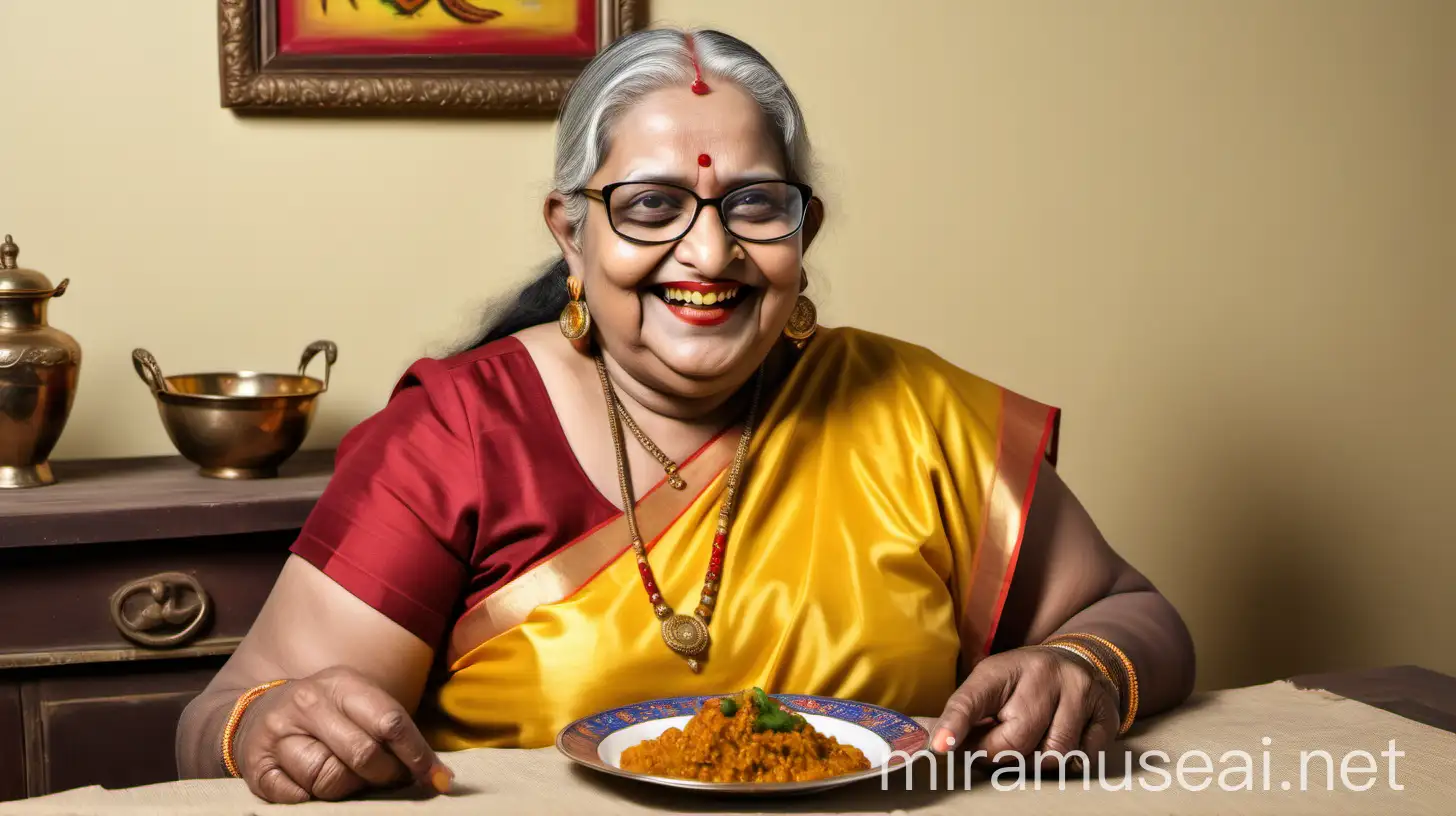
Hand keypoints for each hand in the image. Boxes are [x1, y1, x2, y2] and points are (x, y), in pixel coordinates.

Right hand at [231, 666, 451, 802]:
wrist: (258, 714)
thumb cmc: (327, 712)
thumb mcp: (359, 701)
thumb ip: (392, 728)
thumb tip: (438, 774)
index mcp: (342, 683)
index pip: (389, 721)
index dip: (418, 754)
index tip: (439, 779)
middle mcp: (308, 703)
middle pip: (362, 753)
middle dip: (387, 775)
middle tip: (393, 780)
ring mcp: (279, 734)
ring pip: (328, 778)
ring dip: (349, 789)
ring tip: (353, 781)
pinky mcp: (257, 766)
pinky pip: (295, 796)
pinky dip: (312, 799)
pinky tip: (316, 788)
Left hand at [931, 646, 1119, 766]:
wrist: (1079, 660)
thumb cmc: (1023, 684)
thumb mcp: (991, 687)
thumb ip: (968, 716)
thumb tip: (940, 746)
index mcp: (1002, 668)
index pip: (972, 699)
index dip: (955, 725)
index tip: (941, 747)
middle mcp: (1042, 673)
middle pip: (1014, 740)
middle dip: (1001, 755)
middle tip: (997, 749)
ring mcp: (1078, 689)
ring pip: (1052, 754)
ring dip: (1038, 760)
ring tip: (1035, 739)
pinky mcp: (1105, 709)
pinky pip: (1083, 757)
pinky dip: (1071, 759)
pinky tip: (1065, 737)